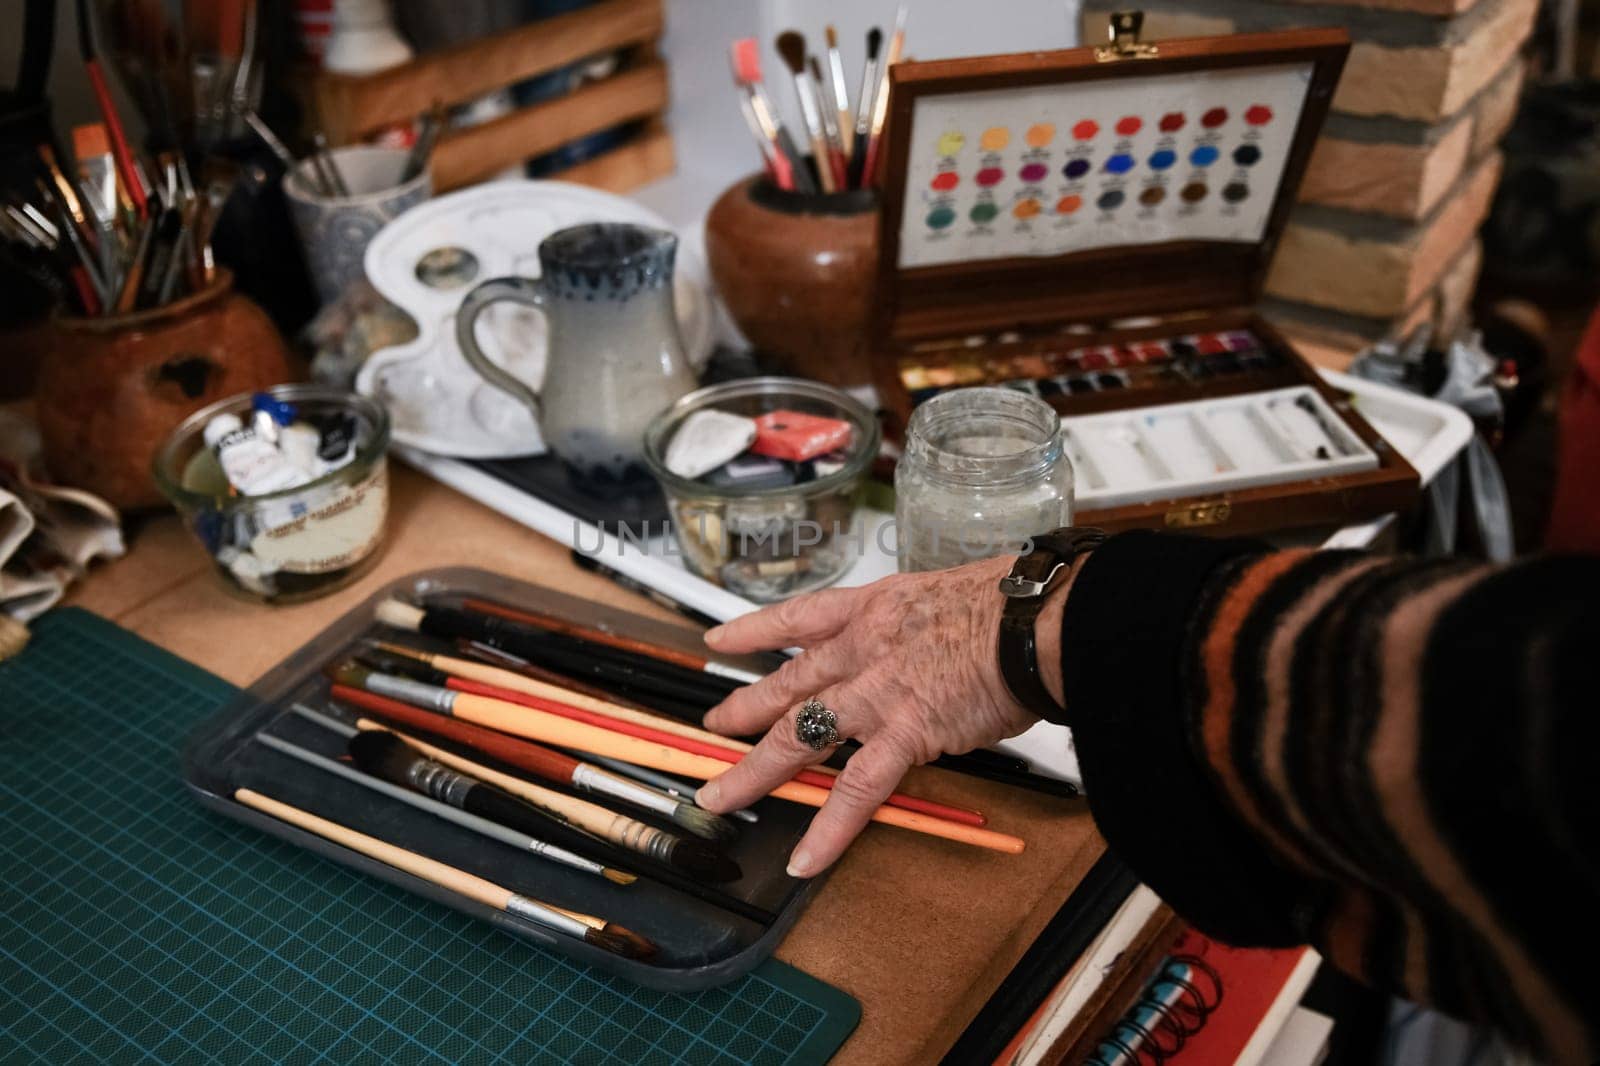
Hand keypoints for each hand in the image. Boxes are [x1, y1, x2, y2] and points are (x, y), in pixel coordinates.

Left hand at [695, 554, 1053, 876]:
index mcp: (874, 608)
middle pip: (788, 682)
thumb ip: (923, 628)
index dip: (756, 628)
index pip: (800, 617)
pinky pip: (856, 791)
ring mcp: (875, 694)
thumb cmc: (1011, 605)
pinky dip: (829, 829)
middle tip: (714, 724)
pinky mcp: (902, 735)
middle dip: (744, 706)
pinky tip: (806, 857)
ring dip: (754, 770)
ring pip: (798, 735)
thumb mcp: (949, 595)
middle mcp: (862, 648)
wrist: (1035, 623)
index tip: (722, 638)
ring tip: (720, 796)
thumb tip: (931, 647)